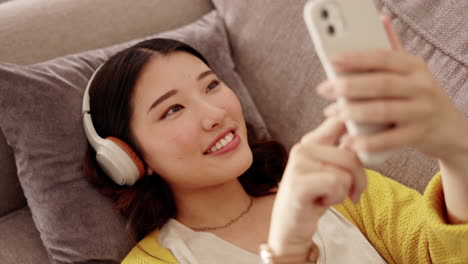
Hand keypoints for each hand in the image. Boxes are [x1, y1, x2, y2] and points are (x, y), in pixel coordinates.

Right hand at [268, 118, 366, 255]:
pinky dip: (336, 197)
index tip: (373, 133)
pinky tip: (321, 201)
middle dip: (359, 177)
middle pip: (352, 152)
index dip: (361, 124)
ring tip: (328, 196)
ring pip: (346, 169)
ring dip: (345, 190)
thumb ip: (345, 150)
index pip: (341, 119)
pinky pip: (336, 183)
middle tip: (351, 192)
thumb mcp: (331, 170)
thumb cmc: (315, 198)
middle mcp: (302, 147)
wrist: (291, 227)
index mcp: (312, 140)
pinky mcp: (298, 182)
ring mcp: (298, 163)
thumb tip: (373, 132)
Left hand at [316, 15, 467, 160]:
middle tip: (323, 89)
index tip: (332, 60)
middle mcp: (421, 87)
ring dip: (352, 112)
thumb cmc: (420, 97)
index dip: (356, 58)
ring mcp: (421, 112)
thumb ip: (393, 49)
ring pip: (382, 110)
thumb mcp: (411, 71)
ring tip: (331, 112)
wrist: (450, 130)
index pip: (383, 58)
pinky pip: (388, 139)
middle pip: (380, 84)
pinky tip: (348, 141)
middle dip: (347, 86)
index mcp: (414, 67)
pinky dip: (366, 141)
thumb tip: (379, 20)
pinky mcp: (419, 135)